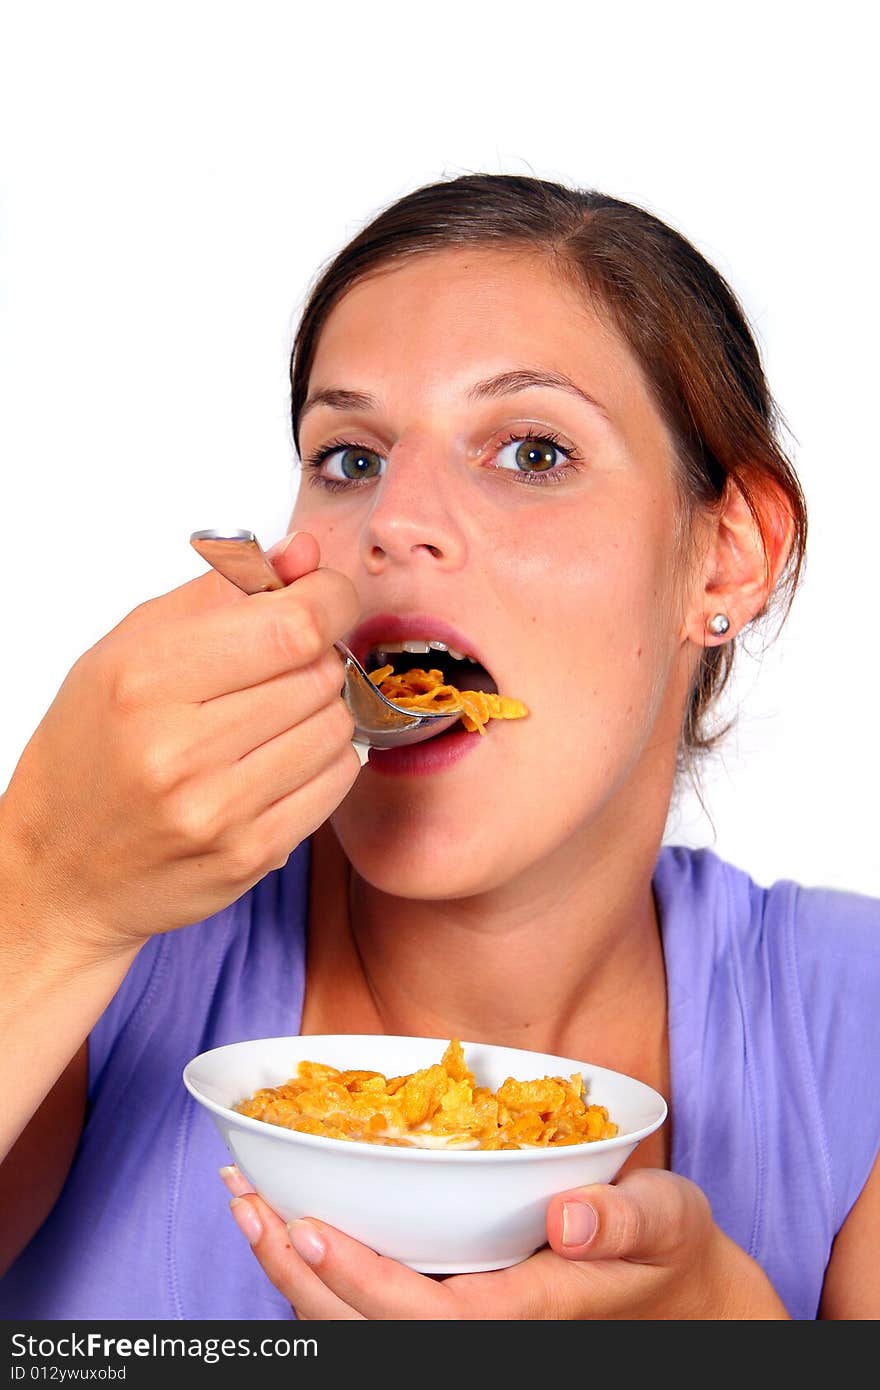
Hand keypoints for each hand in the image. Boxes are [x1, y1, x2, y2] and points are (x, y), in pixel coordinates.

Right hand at [0, 531, 360, 959]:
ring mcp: (218, 810)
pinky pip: (336, 783)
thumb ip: (222, 593)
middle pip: (320, 673)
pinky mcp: (250, 855)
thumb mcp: (129, 650)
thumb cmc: (92, 751)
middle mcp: (179, 748)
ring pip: (337, 727)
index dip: (329, 599)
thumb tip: (303, 554)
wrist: (61, 871)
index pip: (292, 625)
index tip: (325, 597)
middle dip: (319, 655)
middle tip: (285, 663)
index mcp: (144, 679)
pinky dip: (326, 759)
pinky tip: (285, 757)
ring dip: (324, 709)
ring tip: (277, 715)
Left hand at [220, 1164, 789, 1319]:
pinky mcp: (459, 1307)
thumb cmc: (671, 1253)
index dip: (356, 1277)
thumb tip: (567, 1216)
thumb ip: (622, 1220)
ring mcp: (467, 1323)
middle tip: (245, 1202)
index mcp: (524, 1316)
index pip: (421, 1316)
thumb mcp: (667, 1222)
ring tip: (248, 1209)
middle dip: (296, 1273)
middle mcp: (483, 1331)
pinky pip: (376, 1309)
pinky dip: (322, 1274)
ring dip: (294, 1275)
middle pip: (367, 1329)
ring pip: (360, 1326)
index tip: (304, 1225)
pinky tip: (295, 1229)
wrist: (684, 1297)